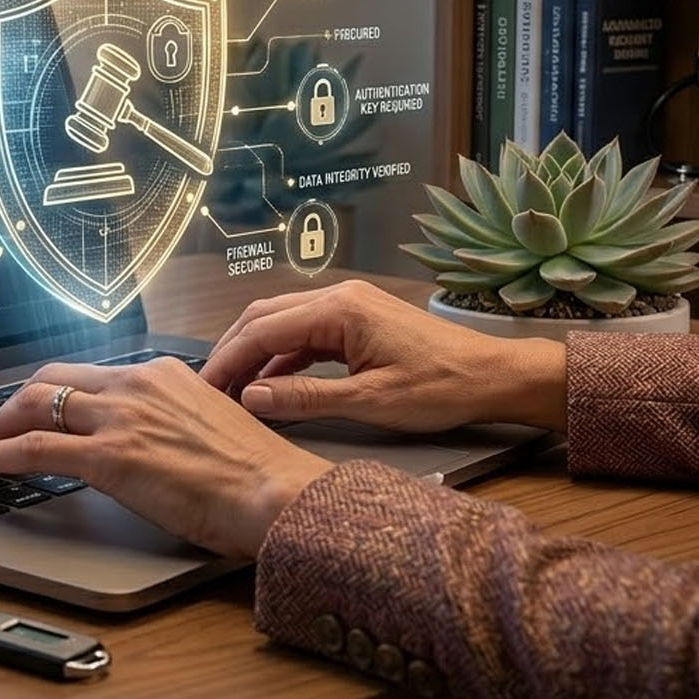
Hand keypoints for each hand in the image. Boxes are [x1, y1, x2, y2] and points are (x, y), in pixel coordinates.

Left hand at [0, 357, 330, 557]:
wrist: (276, 494)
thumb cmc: (257, 474)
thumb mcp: (210, 424)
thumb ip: (173, 420)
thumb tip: (152, 438)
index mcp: (163, 374)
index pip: (92, 374)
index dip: (57, 393)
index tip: (43, 408)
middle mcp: (136, 385)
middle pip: (52, 379)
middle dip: (16, 401)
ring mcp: (119, 418)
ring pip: (34, 406)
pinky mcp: (108, 457)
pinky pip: (32, 448)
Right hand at [200, 280, 566, 433]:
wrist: (493, 376)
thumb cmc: (441, 388)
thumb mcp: (370, 401)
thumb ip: (305, 398)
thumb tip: (251, 397)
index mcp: (339, 310)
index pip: (264, 330)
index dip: (229, 360)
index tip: (205, 388)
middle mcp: (339, 297)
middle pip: (265, 317)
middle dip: (234, 351)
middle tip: (210, 388)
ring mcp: (349, 305)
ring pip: (283, 323)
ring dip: (256, 354)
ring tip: (234, 390)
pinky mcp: (358, 321)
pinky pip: (306, 334)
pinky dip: (283, 357)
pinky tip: (272, 385)